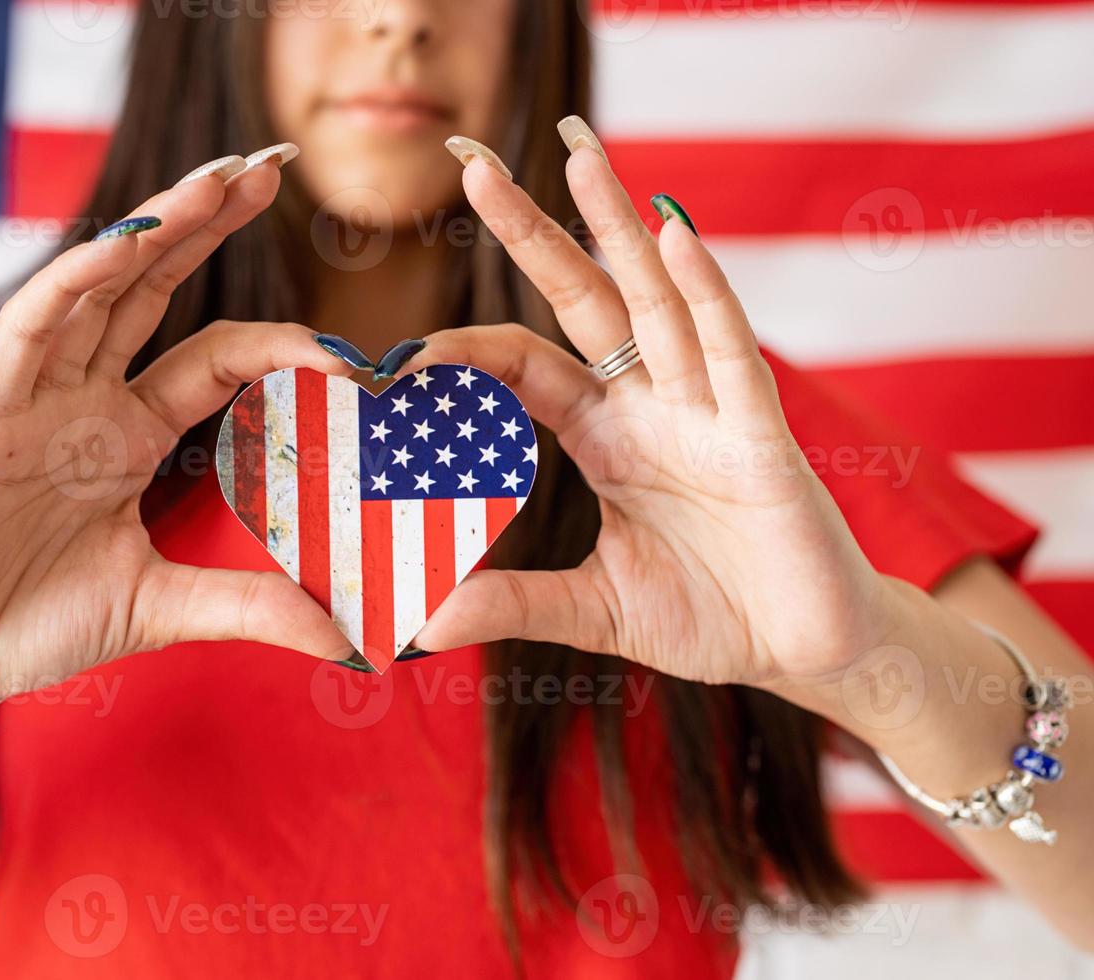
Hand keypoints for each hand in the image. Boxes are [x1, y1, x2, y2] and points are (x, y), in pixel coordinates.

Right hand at [0, 163, 355, 700]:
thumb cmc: (35, 623)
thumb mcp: (160, 606)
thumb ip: (246, 605)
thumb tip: (341, 637)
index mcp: (131, 434)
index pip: (216, 359)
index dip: (278, 345)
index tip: (348, 356)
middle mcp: (88, 399)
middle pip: (156, 288)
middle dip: (208, 224)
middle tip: (270, 164)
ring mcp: (36, 396)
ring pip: (100, 287)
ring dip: (155, 228)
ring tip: (218, 176)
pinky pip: (30, 328)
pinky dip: (74, 283)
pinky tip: (125, 244)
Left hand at [408, 144, 891, 688]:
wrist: (804, 648)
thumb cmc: (710, 615)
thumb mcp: (594, 609)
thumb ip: (514, 604)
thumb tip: (421, 624)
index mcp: (606, 437)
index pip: (525, 367)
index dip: (467, 353)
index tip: (398, 358)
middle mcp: (652, 406)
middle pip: (585, 301)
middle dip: (535, 235)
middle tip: (476, 167)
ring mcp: (708, 411)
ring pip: (658, 303)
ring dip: (620, 229)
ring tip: (581, 156)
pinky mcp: (762, 435)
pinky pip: (730, 352)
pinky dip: (706, 294)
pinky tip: (675, 236)